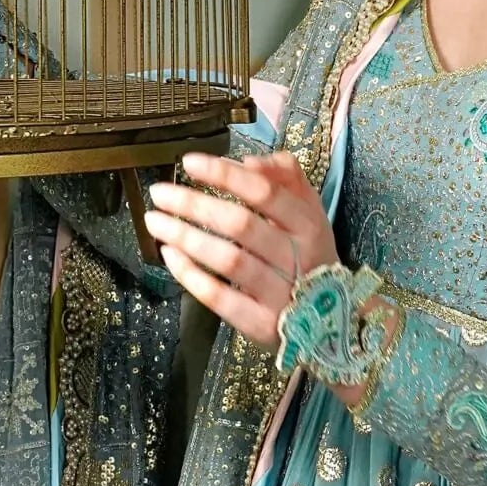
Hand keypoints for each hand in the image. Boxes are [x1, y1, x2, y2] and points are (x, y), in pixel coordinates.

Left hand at [144, 149, 338, 347]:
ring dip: (186, 237)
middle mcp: (298, 258)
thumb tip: (247, 161)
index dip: (225, 175)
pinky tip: (170, 256)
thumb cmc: (310, 256)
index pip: (264, 193)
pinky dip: (191, 275)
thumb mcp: (310, 213)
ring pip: (228, 260)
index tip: (188, 162)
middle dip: (194, 205)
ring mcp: (280, 294)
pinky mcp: (260, 324)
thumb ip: (286, 178)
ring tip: (155, 221)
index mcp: (309, 226)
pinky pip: (219, 298)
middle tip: (159, 193)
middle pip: (241, 224)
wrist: (331, 320)